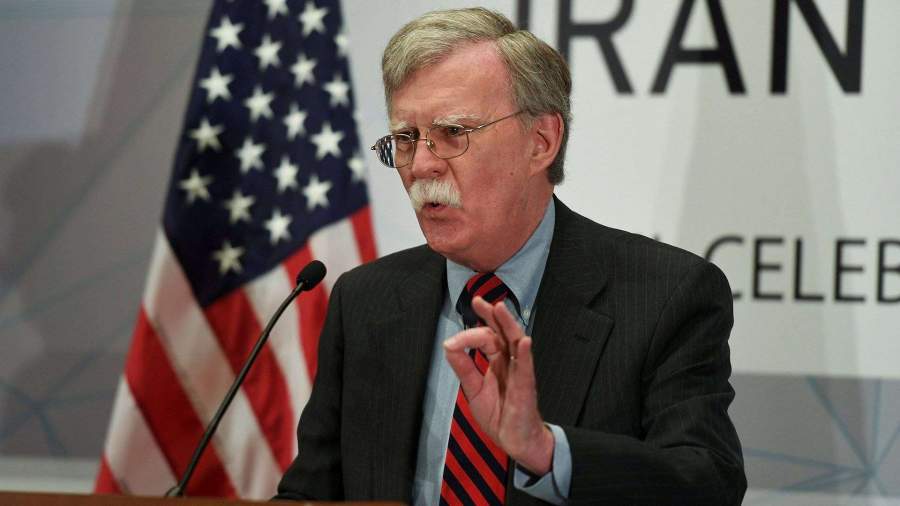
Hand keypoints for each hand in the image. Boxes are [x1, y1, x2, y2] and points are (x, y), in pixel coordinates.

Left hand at [443, 297, 553, 474]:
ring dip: (508, 325)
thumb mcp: (474, 389)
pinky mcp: (527, 388)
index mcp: (498, 362)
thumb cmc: (499, 415)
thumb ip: (463, 367)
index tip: (456, 335)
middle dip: (493, 316)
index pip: (487, 338)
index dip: (473, 330)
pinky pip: (526, 369)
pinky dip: (525, 354)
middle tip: (480, 300)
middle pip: (503, 333)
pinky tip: (523, 341)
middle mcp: (510, 363)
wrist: (516, 441)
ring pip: (516, 343)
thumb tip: (448, 344)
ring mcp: (520, 373)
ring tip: (500, 309)